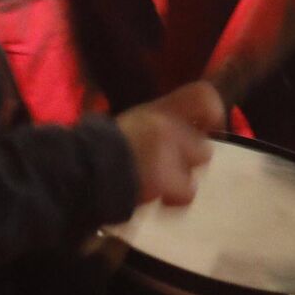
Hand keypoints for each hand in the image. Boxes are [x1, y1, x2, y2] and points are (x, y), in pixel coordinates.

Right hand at [114, 81, 223, 206]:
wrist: (80, 172)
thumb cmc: (103, 147)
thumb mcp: (133, 122)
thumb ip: (162, 121)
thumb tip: (193, 126)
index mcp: (157, 109)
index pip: (203, 95)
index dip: (214, 110)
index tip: (211, 125)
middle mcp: (166, 125)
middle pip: (203, 147)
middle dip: (189, 161)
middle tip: (167, 167)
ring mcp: (165, 152)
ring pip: (194, 172)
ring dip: (181, 179)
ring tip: (156, 182)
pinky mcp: (162, 178)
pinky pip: (186, 193)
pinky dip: (174, 199)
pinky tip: (158, 197)